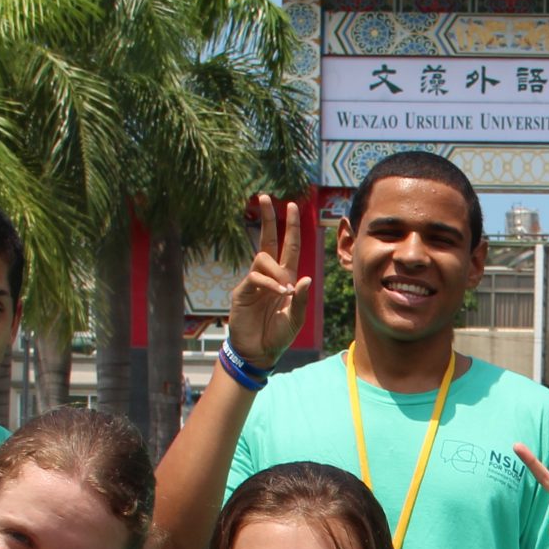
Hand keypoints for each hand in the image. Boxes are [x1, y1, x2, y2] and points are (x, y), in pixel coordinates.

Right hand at [229, 194, 313, 369]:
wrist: (259, 352)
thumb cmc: (278, 335)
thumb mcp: (296, 318)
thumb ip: (302, 299)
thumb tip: (307, 278)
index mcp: (285, 278)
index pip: (289, 246)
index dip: (290, 227)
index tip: (291, 206)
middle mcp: (269, 275)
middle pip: (268, 240)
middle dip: (268, 218)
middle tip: (264, 197)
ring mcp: (254, 282)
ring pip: (263, 258)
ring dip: (277, 271)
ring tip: (285, 291)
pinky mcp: (242, 292)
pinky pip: (255, 277)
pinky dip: (270, 283)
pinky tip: (279, 293)